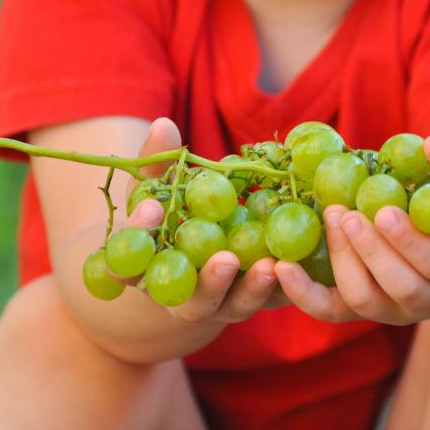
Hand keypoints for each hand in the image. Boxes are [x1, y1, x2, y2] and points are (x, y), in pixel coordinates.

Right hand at [115, 118, 279, 323]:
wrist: (198, 259)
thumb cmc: (172, 216)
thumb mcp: (159, 190)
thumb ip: (158, 164)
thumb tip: (164, 124)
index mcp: (147, 273)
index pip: (130, 262)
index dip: (138, 236)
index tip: (151, 207)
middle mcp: (183, 298)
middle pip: (192, 300)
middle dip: (209, 281)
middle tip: (225, 259)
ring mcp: (221, 304)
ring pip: (235, 305)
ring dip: (253, 289)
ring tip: (269, 266)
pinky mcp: (255, 301)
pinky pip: (271, 300)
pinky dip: (285, 285)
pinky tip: (299, 263)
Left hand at [274, 134, 429, 324]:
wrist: (425, 238)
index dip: (412, 241)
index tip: (384, 210)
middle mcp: (426, 298)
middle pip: (403, 287)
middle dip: (373, 251)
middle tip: (347, 214)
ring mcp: (388, 309)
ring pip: (364, 297)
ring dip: (344, 258)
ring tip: (332, 216)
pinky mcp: (353, 311)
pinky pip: (327, 309)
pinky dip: (302, 292)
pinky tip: (283, 266)